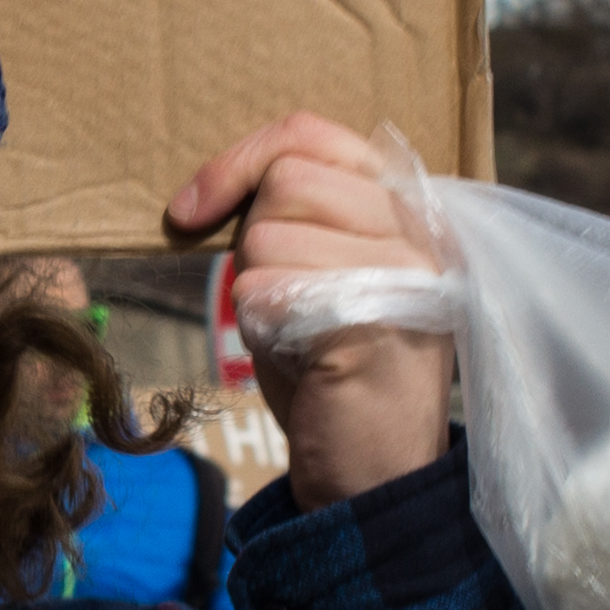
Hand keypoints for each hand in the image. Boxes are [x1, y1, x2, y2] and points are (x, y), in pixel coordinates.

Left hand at [165, 112, 451, 508]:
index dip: (240, 160)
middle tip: (280, 298)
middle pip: (286, 179)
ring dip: (256, 290)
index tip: (192, 208)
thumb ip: (300, 216)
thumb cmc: (337, 374)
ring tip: (298, 334)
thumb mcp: (324, 272)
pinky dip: (258, 327)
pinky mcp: (370, 321)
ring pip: (268, 235)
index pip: (312, 134)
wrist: (374, 475)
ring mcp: (401, 274)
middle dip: (253, 239)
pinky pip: (264, 290)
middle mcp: (417, 231)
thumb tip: (216, 185)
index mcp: (409, 208)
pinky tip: (297, 359)